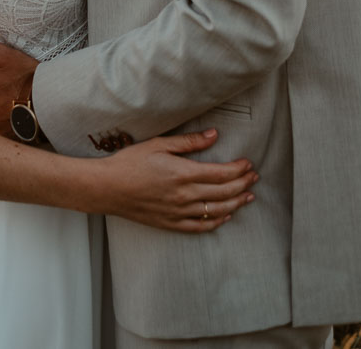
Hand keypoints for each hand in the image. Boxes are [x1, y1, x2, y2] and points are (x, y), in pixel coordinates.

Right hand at [97, 128, 258, 232]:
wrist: (107, 187)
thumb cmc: (129, 163)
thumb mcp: (157, 145)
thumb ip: (188, 142)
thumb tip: (213, 135)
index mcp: (183, 173)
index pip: (221, 173)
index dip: (238, 169)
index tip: (247, 163)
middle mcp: (185, 195)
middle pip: (224, 191)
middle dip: (243, 183)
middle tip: (254, 177)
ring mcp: (180, 211)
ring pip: (217, 210)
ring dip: (237, 203)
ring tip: (248, 196)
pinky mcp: (172, 223)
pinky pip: (201, 226)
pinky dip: (217, 222)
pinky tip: (225, 216)